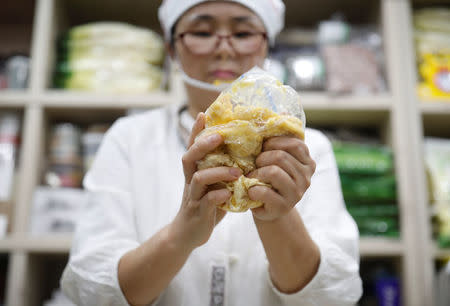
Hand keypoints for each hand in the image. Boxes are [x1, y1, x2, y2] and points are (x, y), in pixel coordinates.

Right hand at [170, 113, 240, 249]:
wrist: (189, 233)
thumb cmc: (206, 204)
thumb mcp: (212, 184)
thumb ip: (221, 169)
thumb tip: (244, 151)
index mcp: (194, 170)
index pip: (192, 146)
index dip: (196, 130)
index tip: (204, 114)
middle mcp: (190, 180)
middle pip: (190, 156)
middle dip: (203, 144)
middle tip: (219, 137)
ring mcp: (193, 196)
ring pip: (199, 178)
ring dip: (218, 172)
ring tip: (236, 172)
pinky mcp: (198, 211)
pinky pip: (207, 201)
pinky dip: (218, 196)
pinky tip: (228, 194)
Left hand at [248, 136, 315, 220]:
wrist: (269, 208)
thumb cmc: (271, 178)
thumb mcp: (278, 159)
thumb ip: (281, 138)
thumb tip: (283, 110)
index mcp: (308, 163)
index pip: (295, 144)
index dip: (275, 142)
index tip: (263, 147)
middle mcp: (306, 178)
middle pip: (281, 157)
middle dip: (262, 157)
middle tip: (255, 164)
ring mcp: (296, 194)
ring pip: (273, 172)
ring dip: (256, 172)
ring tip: (252, 176)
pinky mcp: (283, 207)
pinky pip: (265, 191)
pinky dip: (253, 189)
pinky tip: (252, 191)